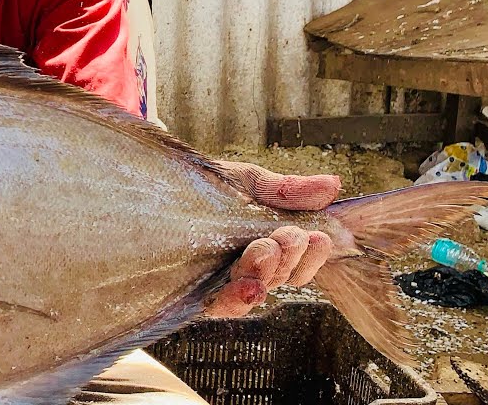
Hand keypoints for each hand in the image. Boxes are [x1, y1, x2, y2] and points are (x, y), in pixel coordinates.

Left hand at [203, 161, 339, 317]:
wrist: (155, 184)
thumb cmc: (205, 186)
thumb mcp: (247, 182)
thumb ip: (285, 190)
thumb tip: (332, 184)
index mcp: (268, 247)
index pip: (299, 263)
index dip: (313, 256)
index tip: (322, 238)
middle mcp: (248, 270)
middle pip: (280, 277)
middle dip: (289, 257)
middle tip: (289, 236)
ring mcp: (221, 282)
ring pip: (254, 292)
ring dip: (266, 273)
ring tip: (266, 250)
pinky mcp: (192, 293)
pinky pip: (219, 306)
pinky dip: (237, 299)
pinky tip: (247, 287)